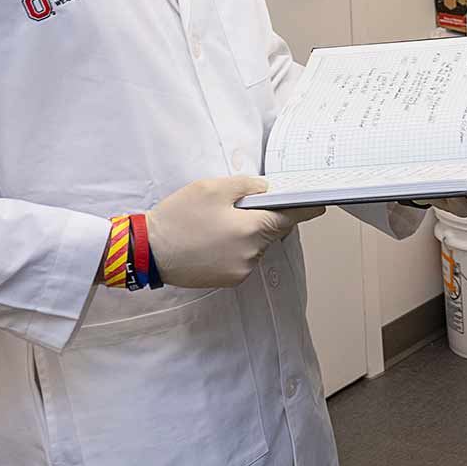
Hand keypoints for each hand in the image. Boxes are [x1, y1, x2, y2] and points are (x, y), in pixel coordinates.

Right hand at [144, 176, 320, 289]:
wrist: (148, 251)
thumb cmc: (178, 217)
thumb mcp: (211, 188)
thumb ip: (247, 185)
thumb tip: (267, 190)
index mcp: (251, 229)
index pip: (290, 218)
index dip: (304, 209)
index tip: (318, 205)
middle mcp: (252, 253)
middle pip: (272, 231)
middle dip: (264, 218)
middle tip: (239, 207)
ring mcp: (241, 270)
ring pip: (257, 246)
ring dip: (248, 234)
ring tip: (217, 225)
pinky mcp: (229, 279)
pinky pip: (244, 259)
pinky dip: (236, 248)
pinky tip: (213, 240)